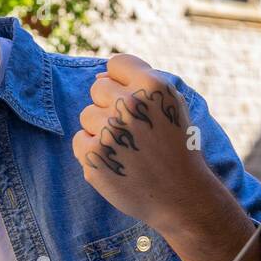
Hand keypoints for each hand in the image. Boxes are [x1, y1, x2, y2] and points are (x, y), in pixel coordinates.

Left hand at [71, 53, 211, 231]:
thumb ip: (140, 84)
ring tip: (127, 148)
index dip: (122, 82)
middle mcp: (131, 104)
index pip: (116, 64)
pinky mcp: (93, 155)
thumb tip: (98, 76)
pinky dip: (93, 152)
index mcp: (154, 85)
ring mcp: (110, 130)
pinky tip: (117, 162)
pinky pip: (79, 140)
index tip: (134, 104)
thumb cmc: (176, 148)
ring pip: (87, 115)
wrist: (181, 196)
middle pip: (97, 88)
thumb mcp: (172, 107)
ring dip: (101, 130)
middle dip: (110, 107)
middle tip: (133, 131)